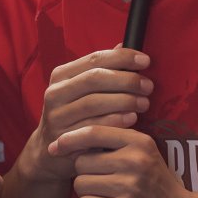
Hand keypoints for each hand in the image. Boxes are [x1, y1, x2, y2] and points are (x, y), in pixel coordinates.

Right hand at [23, 47, 152, 182]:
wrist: (49, 152)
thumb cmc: (73, 115)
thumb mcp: (81, 90)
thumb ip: (100, 70)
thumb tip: (124, 46)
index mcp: (61, 75)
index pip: (94, 59)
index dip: (122, 58)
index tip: (145, 61)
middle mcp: (55, 93)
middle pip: (94, 79)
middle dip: (126, 80)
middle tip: (148, 86)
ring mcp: (57, 116)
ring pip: (94, 102)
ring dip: (124, 101)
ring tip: (144, 103)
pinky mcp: (63, 138)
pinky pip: (93, 126)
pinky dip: (115, 120)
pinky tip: (132, 118)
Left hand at [60, 124, 194, 197]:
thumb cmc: (156, 186)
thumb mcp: (144, 155)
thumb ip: (116, 142)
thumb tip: (73, 136)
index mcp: (139, 142)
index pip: (94, 131)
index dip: (70, 138)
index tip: (56, 145)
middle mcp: (134, 161)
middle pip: (82, 161)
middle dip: (84, 174)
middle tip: (101, 184)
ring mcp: (129, 186)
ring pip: (81, 184)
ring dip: (86, 193)